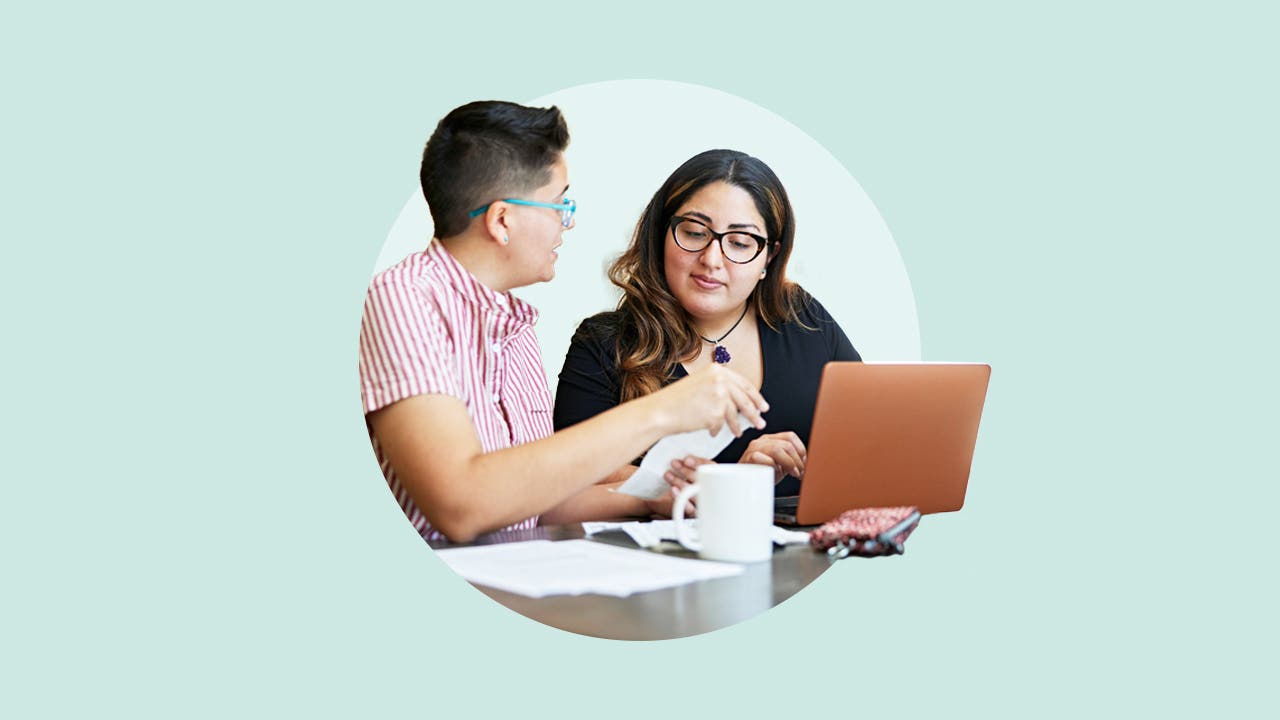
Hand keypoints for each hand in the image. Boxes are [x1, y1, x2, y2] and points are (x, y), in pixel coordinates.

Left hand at [642, 455, 712, 516]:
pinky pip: (691, 509)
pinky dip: (681, 498)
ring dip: (680, 482)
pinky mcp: (694, 513)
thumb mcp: (687, 471)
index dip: (699, 463)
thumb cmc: (682, 484)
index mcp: (713, 476)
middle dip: (687, 471)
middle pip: (704, 480)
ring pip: (696, 493)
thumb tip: (682, 456)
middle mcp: (712, 490)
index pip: (710, 467)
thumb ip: (689, 464)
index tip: (686, 459)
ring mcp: (704, 503)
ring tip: (668, 475)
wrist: (668, 504)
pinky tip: (673, 490)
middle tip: (674, 463)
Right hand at [647, 364, 767, 436]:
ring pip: (735, 414)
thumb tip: (738, 402)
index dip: (755, 397)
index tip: (762, 406)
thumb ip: (719, 387)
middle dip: (754, 413)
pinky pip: (721, 425)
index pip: (744, 384)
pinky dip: (716, 430)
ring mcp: (719, 396)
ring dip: (737, 426)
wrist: (660, 411)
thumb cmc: (676, 400)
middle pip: (745, 399)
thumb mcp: (699, 384)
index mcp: (717, 370)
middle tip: (760, 423)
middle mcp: (720, 379)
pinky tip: (712, 432)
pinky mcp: (715, 413)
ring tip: (738, 433)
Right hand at [739, 432, 806, 483]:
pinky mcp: (749, 458)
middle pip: (786, 444)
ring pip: (777, 449)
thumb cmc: (760, 475)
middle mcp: (762, 441)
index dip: (801, 449)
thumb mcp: (779, 465)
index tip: (805, 462)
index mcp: (769, 439)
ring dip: (790, 463)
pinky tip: (776, 474)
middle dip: (798, 460)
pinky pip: (767, 460)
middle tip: (801, 472)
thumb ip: (789, 459)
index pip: (790, 436)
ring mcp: (754, 448)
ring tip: (793, 473)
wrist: (742, 485)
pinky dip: (775, 467)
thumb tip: (806, 461)